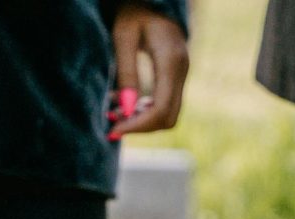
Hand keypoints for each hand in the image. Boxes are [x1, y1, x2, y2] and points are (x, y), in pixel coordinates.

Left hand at [109, 3, 188, 136]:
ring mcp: (181, 75)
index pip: (161, 109)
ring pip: (167, 115)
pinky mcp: (175, 77)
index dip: (138, 126)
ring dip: (141, 120)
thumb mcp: (123, 37)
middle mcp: (181, 72)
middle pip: (168, 118)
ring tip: (113, 112)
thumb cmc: (135, 13)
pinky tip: (122, 103)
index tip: (114, 130)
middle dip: (140, 127)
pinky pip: (164, 104)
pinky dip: (144, 110)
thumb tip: (126, 110)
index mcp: (171, 62)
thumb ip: (126, 72)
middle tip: (112, 124)